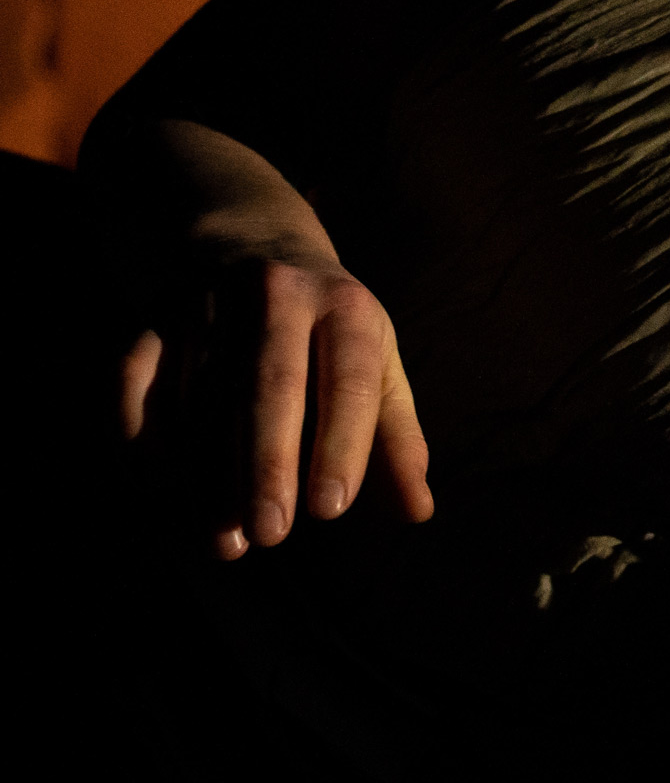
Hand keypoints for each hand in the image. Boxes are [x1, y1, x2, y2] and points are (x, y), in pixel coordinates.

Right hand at [119, 240, 433, 558]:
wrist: (252, 242)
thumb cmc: (329, 328)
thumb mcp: (375, 365)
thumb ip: (396, 438)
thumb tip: (419, 512)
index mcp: (345, 306)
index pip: (348, 380)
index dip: (342, 444)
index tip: (331, 510)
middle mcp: (277, 295)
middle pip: (270, 384)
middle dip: (269, 464)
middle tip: (271, 535)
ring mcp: (208, 303)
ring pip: (202, 397)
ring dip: (209, 475)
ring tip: (225, 540)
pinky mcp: (150, 319)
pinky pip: (137, 385)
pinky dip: (146, 443)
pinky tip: (165, 496)